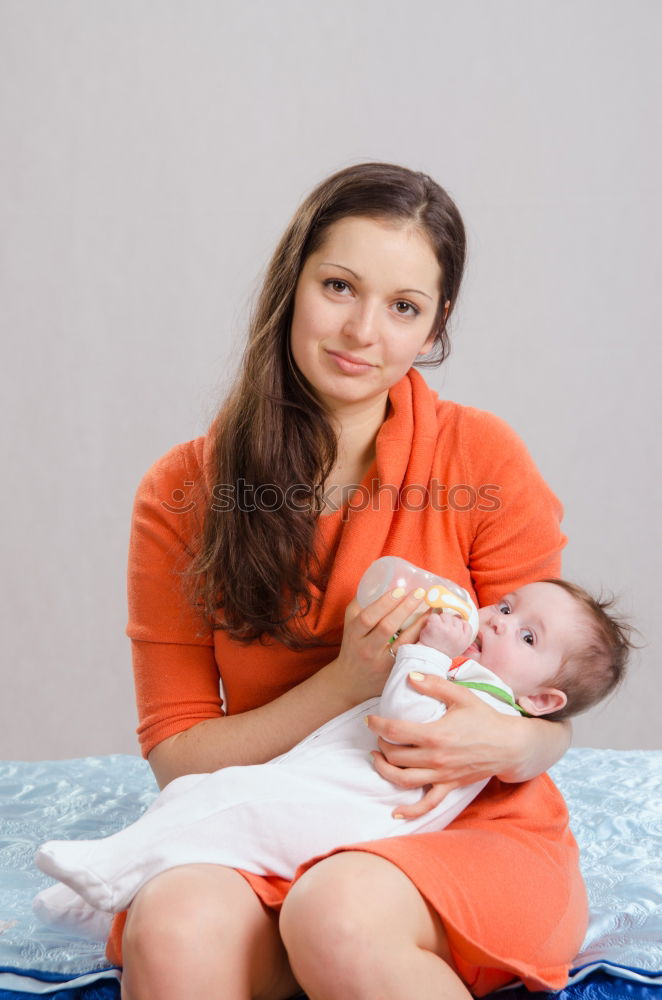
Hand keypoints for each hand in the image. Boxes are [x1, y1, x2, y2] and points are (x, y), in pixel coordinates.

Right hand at [330, 588, 432, 704]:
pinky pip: (412, 655)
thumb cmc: (353, 646)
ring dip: (420, 624)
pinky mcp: (395, 672)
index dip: (384, 603)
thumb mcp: (350, 625)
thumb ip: (361, 604)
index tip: (400, 590)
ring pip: (403, 643)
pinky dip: (423, 641)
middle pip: (386, 628)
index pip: (367, 618)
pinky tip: (433, 629)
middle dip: (405, 608)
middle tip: (420, 593)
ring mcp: (381, 664)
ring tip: (432, 608)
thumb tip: (380, 580)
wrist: (349, 683)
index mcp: (354, 635)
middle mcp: (366, 650)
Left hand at [366, 673, 520, 819]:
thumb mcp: (461, 695)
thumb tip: (410, 677)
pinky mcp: (449, 787)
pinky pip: (427, 804)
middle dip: (380, 745)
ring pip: (403, 780)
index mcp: (435, 734)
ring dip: (384, 770)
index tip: (370, 720)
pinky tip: (395, 812)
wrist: (509, 745)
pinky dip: (410, 811)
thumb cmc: (484, 718)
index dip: (377, 725)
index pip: (395, 731)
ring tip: (377, 758)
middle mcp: (436, 758)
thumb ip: (434, 684)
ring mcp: (442, 776)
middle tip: (378, 735)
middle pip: (395, 756)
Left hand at [418, 612, 472, 657]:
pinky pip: (434, 616)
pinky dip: (430, 621)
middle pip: (455, 618)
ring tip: (435, 632)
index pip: (466, 624)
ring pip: (445, 616)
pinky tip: (430, 629)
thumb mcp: (458, 646)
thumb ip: (461, 634)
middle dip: (448, 623)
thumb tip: (459, 617)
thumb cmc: (442, 652)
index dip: (458, 625)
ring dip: (439, 621)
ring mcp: (447, 628)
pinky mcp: (436, 625)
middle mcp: (458, 633)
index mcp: (465, 639)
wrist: (428, 659)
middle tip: (441, 634)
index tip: (451, 632)